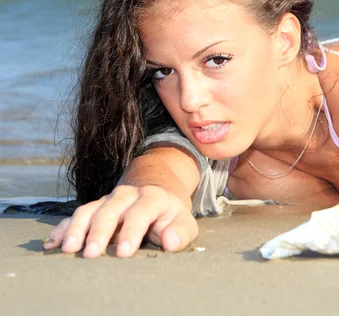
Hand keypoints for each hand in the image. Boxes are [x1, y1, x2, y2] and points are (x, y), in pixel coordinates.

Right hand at [42, 185, 197, 257]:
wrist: (157, 186)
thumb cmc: (170, 213)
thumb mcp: (184, 220)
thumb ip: (180, 231)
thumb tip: (170, 242)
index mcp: (152, 197)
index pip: (140, 212)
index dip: (132, 231)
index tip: (124, 252)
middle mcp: (127, 195)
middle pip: (110, 211)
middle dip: (99, 232)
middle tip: (90, 253)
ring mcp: (108, 199)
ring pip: (89, 210)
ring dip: (76, 229)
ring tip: (68, 249)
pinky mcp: (95, 206)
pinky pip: (75, 215)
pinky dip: (63, 228)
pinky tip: (53, 242)